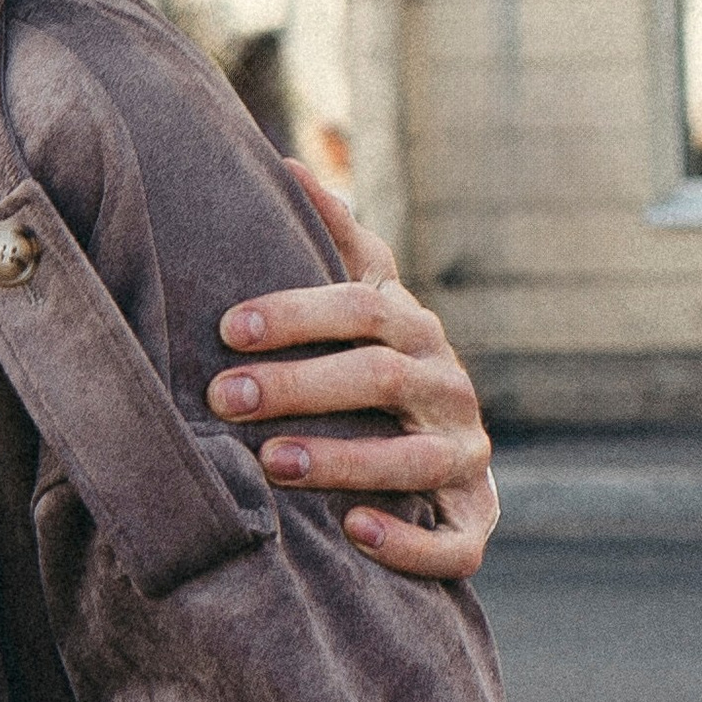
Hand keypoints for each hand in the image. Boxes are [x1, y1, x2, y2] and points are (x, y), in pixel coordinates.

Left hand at [208, 163, 497, 581]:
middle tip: (227, 398)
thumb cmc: (373, 367)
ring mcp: (467, 457)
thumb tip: (283, 160)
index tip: (227, 328)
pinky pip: (456, 542)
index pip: (362, 306)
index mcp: (414, 330)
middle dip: (301, 386)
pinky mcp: (474, 521)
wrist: (438, 459)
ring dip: (343, 460)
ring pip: (417, 459)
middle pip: (382, 376)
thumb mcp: (361, 300)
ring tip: (272, 465)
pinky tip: (353, 531)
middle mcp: (449, 388)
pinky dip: (408, 540)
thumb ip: (331, 241)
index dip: (297, 313)